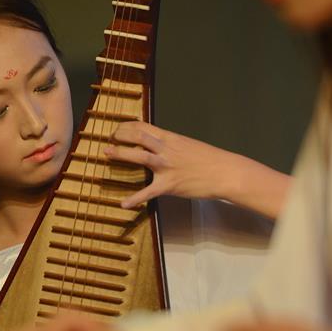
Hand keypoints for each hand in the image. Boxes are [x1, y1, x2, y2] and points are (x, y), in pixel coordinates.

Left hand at [104, 122, 289, 217]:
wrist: (224, 172)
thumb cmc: (209, 159)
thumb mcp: (188, 145)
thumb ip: (171, 144)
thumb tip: (157, 144)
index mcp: (170, 137)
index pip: (143, 126)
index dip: (126, 126)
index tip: (117, 128)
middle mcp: (166, 149)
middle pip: (137, 136)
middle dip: (120, 135)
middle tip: (109, 139)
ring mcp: (167, 166)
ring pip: (139, 156)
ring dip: (120, 153)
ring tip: (107, 153)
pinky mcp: (169, 185)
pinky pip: (148, 192)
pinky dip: (134, 199)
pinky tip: (123, 204)